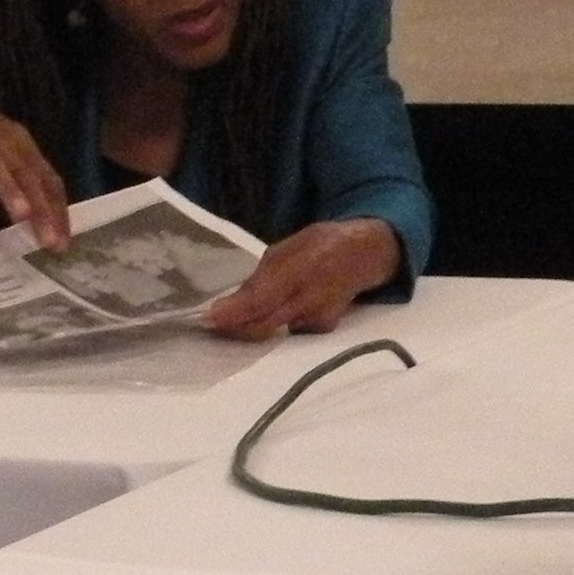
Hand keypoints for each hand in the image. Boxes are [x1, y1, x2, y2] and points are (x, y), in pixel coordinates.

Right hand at [0, 89, 70, 252]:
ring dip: (12, 193)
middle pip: (30, 178)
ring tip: (23, 218)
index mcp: (24, 146)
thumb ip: (24, 177)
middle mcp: (6, 146)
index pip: (50, 180)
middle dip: (43, 211)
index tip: (65, 241)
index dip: (59, 210)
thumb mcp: (7, 150)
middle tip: (51, 243)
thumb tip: (46, 215)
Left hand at [203, 218, 400, 340]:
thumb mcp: (287, 248)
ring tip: (236, 316)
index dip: (231, 314)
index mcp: (296, 273)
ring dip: (252, 326)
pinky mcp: (323, 329)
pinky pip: (289, 329)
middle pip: (262, 326)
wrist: (367, 255)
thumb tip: (231, 302)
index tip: (206, 320)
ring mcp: (317, 319)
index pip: (257, 301)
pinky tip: (274, 311)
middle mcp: (307, 301)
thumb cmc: (322, 244)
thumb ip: (261, 277)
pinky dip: (275, 323)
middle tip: (210, 325)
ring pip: (273, 330)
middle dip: (234, 328)